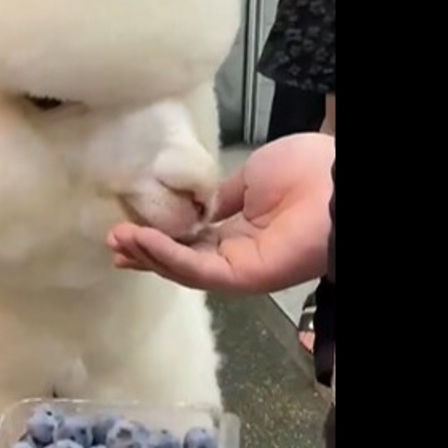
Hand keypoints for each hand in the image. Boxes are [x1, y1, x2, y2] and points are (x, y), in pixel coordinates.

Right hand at [108, 133, 332, 293]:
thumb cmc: (304, 170)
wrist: (335, 184)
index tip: (129, 226)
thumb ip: (223, 195)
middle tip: (112, 240)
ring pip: (184, 269)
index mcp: (241, 227)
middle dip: (145, 250)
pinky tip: (143, 240)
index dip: (160, 235)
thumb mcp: (251, 173)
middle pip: (181, 259)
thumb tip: (203, 208)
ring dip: (149, 254)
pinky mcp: (242, 277)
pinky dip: (168, 256)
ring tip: (117, 238)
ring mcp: (239, 267)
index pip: (192, 239)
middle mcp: (237, 251)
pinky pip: (198, 271)